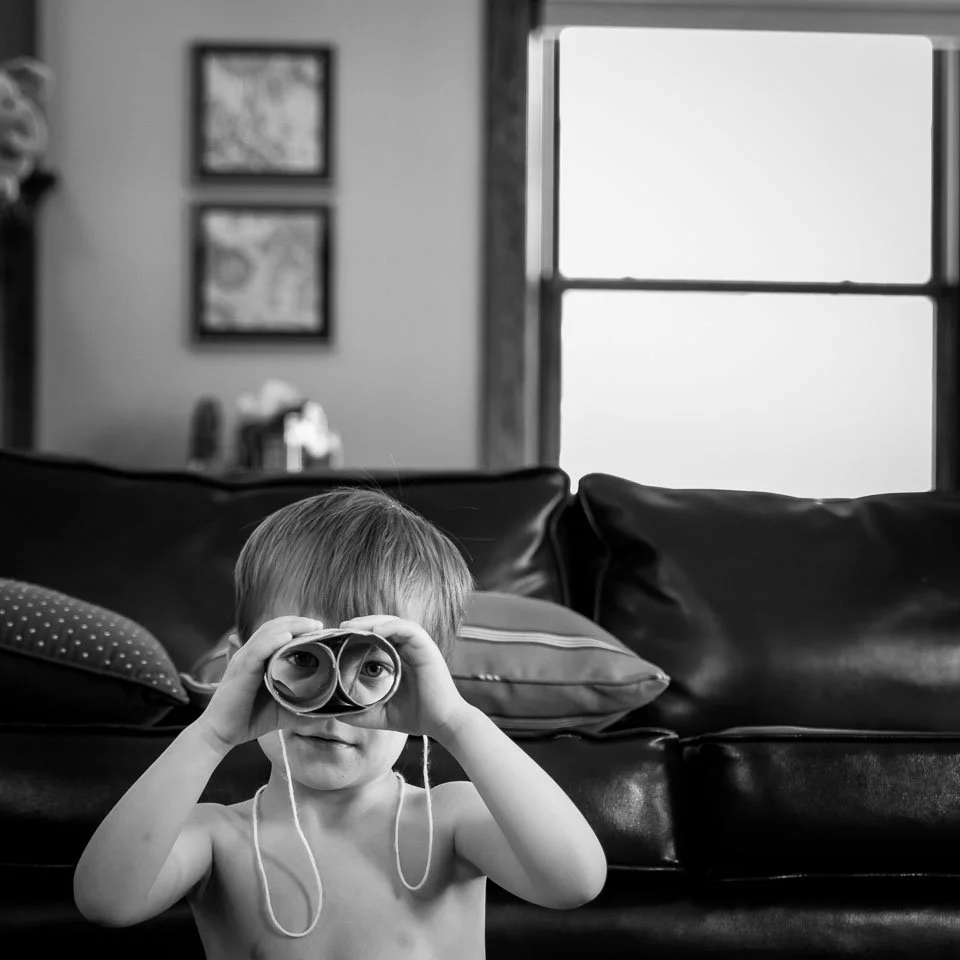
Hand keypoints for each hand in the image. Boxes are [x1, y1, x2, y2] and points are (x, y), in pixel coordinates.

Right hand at [196, 615, 323, 750]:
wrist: (222, 734)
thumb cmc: (252, 719)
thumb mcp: (284, 708)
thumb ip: (304, 703)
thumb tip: (332, 706)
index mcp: (259, 657)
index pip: (278, 631)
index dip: (298, 626)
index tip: (321, 629)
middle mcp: (250, 653)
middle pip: (274, 626)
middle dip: (298, 622)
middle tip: (319, 625)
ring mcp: (244, 660)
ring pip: (267, 633)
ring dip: (290, 626)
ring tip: (310, 626)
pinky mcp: (240, 670)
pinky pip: (256, 651)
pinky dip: (271, 641)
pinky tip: (286, 637)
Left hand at [337, 615, 469, 739]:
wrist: (443, 724)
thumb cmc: (417, 717)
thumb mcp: (382, 713)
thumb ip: (361, 711)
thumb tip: (335, 712)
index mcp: (401, 658)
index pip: (379, 636)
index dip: (360, 632)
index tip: (339, 636)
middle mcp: (410, 648)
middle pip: (384, 625)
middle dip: (362, 623)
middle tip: (341, 627)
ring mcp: (420, 646)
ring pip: (394, 623)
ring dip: (373, 621)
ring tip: (354, 627)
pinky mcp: (427, 648)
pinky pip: (408, 630)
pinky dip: (391, 627)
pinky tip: (375, 632)